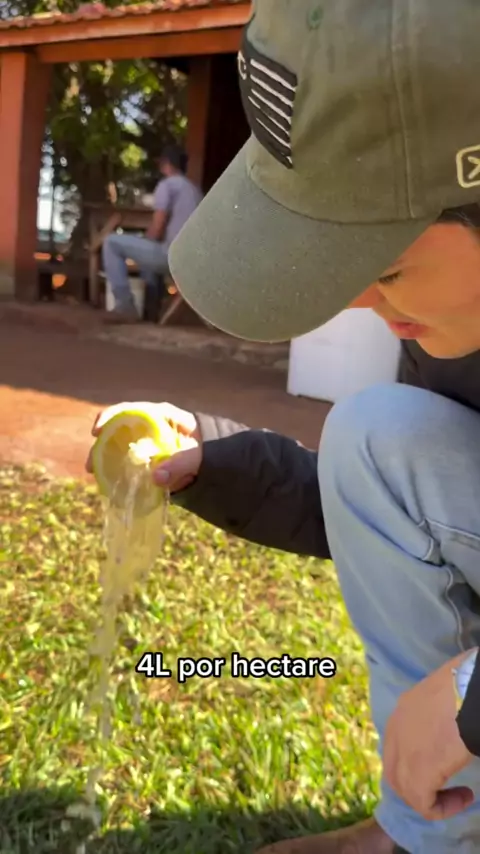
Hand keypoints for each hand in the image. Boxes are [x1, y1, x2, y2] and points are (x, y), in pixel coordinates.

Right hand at [86, 401, 202, 492]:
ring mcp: (146, 441)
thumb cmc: (205, 450)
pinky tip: (108, 480)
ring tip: (94, 472)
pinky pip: (127, 460)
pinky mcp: (146, 458)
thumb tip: (156, 477)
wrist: (215, 462)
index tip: (97, 431)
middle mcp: (149, 425)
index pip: (131, 409)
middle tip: (91, 463)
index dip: (111, 416)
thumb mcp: (196, 455)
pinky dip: (116, 468)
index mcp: (161, 415)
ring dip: (105, 457)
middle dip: (102, 444)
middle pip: (119, 428)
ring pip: (119, 445)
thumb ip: (180, 464)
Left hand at [383, 652, 474, 820]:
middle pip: (394, 768)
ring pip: (404, 788)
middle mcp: (396, 730)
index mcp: (404, 710)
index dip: (417, 760)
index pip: (398, 744)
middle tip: (443, 788)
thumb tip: (453, 725)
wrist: (471, 690)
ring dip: (430, 798)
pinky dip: (442, 808)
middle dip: (417, 783)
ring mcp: (403, 751)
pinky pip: (423, 803)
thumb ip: (442, 713)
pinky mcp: (418, 773)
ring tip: (458, 796)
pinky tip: (465, 797)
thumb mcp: (448, 697)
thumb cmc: (467, 689)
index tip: (446, 762)